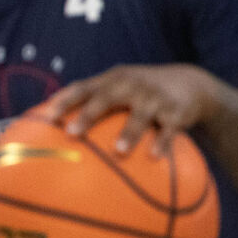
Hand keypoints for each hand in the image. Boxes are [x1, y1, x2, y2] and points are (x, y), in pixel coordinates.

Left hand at [44, 63, 219, 156]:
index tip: (48, 118)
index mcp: (111, 81)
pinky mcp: (176, 111)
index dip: (64, 101)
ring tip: (118, 150)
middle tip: (71, 133)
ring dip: (129, 132)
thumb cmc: (140, 91)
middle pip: (106, 99)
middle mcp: (131, 85)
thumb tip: (50, 121)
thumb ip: (89, 99)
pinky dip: (162, 142)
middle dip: (88, 115)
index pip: (82, 88)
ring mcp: (154, 98)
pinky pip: (168, 129)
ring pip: (139, 116)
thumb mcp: (117, 86)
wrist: (189, 82)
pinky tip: (155, 156)